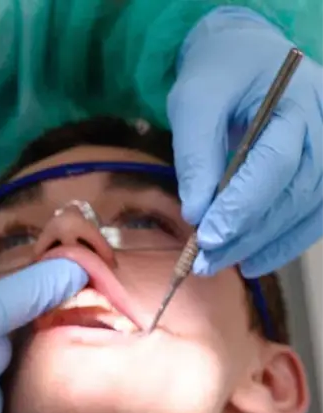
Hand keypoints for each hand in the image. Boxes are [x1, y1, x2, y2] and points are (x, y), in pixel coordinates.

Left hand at [168, 7, 322, 276]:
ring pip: (310, 208)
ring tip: (224, 264)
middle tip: (208, 261)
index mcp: (297, 99)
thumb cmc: (219, 74)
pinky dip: (284, 241)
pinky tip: (254, 259)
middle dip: (251, 232)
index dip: (243, 204)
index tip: (209, 236)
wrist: (247, 55)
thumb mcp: (194, 100)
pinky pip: (314, 214)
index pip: (276, 162)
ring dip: (267, 244)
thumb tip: (196, 212)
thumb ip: (195, 153)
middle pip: (296, 191)